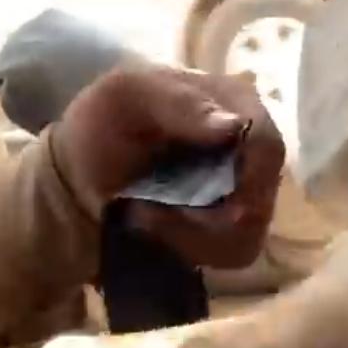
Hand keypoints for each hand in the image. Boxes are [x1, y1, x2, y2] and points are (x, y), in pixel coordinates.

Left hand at [56, 64, 286, 268]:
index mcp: (237, 104)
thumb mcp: (127, 96)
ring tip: (147, 218)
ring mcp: (250, 193)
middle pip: (260, 198)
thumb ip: (179, 102)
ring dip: (190, 235)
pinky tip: (162, 231)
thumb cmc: (104, 126)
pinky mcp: (238, 229)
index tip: (189, 198)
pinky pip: (237, 251)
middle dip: (201, 217)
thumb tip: (236, 126)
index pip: (266, 144)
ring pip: (248, 233)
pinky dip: (193, 248)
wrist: (81, 177)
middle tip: (149, 212)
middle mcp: (254, 150)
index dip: (240, 176)